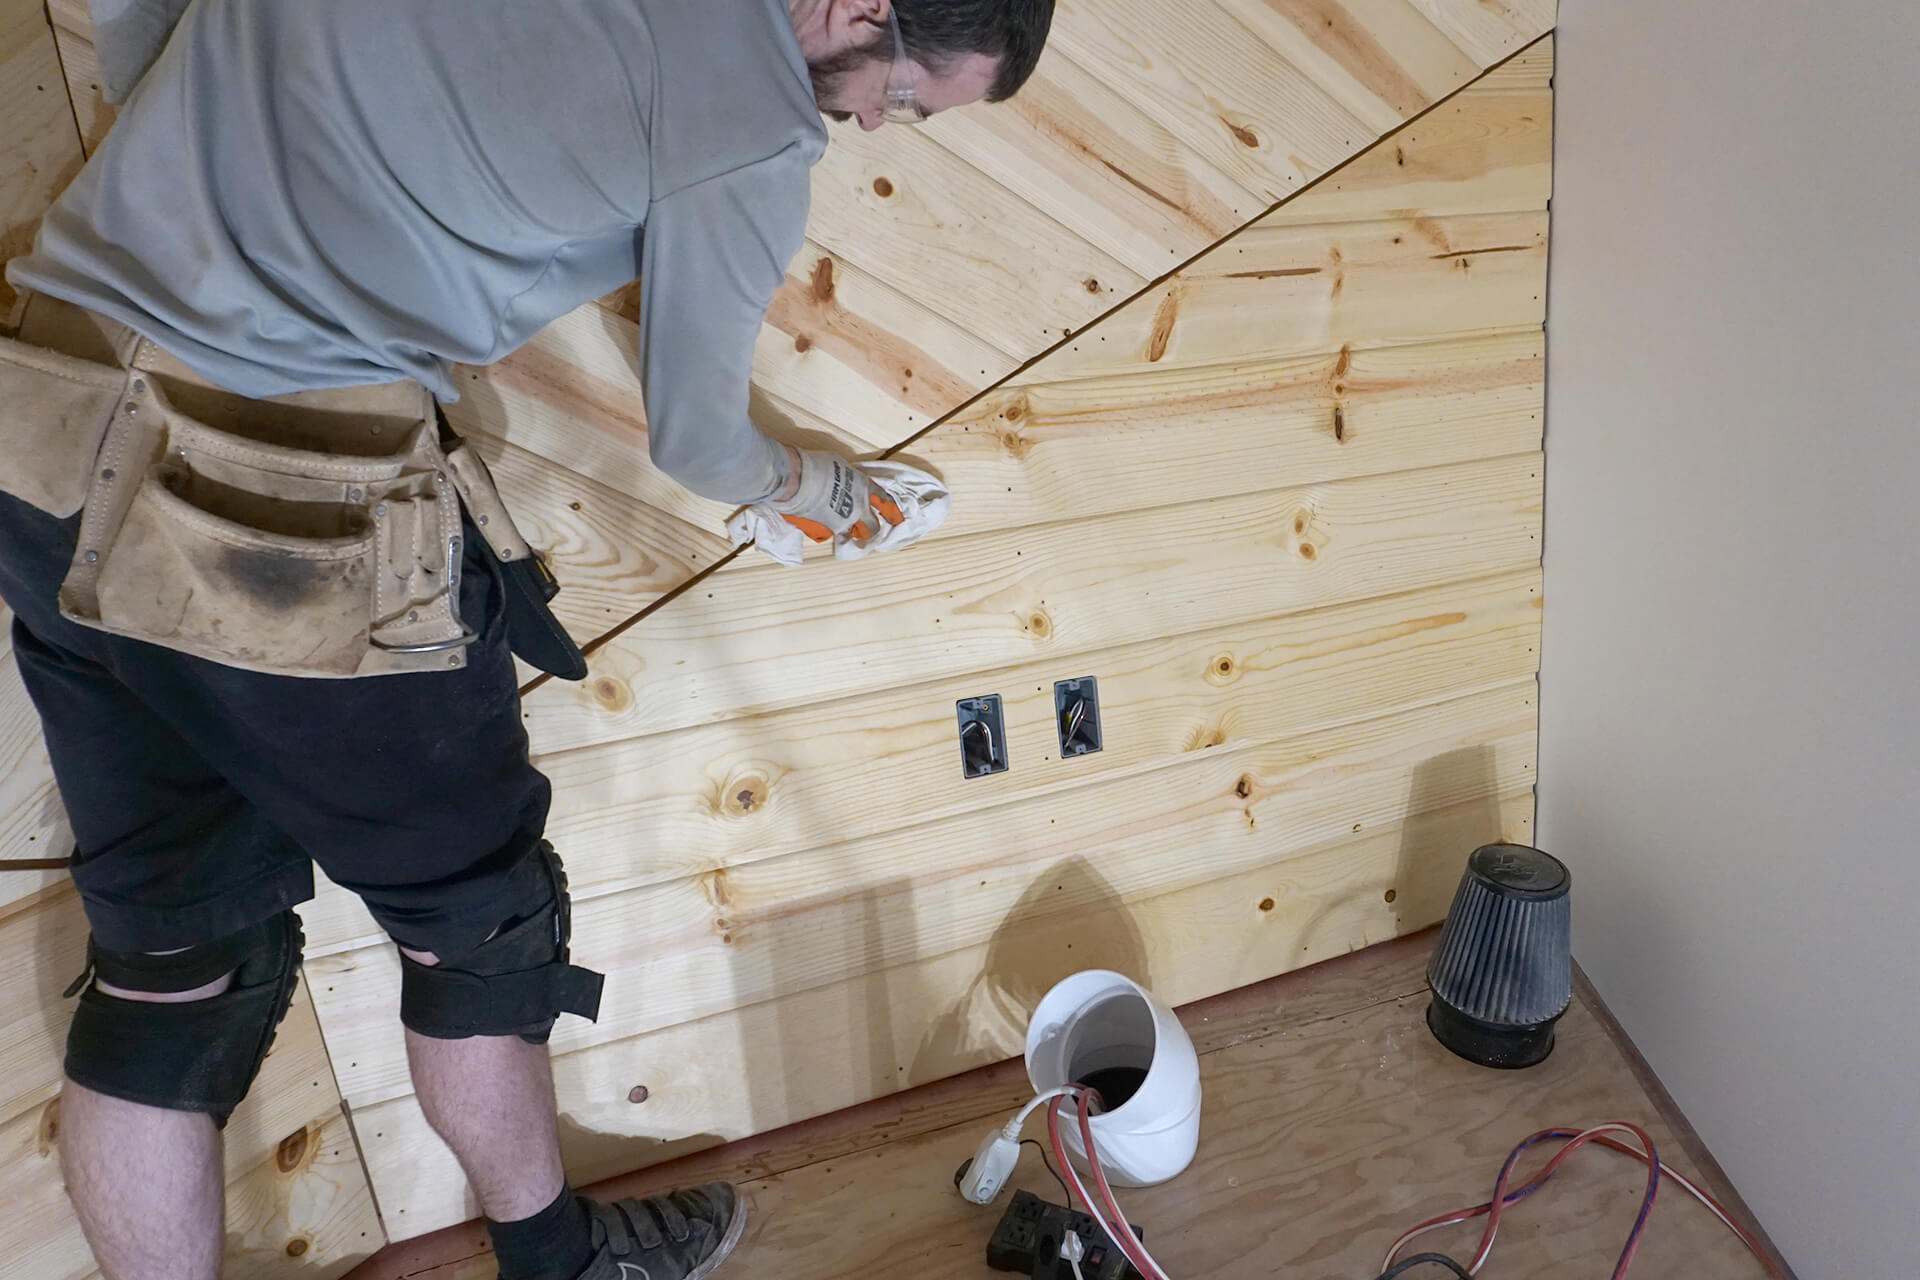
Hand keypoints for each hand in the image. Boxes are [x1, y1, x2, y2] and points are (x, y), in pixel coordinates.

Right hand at [768, 447, 905, 542]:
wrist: (798, 480)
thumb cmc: (817, 465)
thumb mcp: (838, 465)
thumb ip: (847, 478)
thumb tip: (844, 481)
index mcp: (864, 487)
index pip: (884, 500)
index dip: (891, 510)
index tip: (897, 518)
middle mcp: (859, 507)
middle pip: (873, 526)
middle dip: (871, 528)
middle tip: (867, 529)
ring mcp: (844, 521)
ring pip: (854, 533)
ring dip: (851, 532)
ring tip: (843, 529)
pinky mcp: (828, 530)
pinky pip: (832, 534)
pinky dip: (828, 531)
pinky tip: (820, 525)